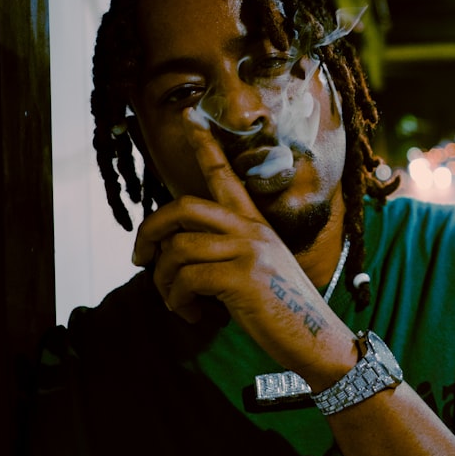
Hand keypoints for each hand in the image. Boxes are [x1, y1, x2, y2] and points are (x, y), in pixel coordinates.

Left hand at [131, 109, 355, 384]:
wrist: (315, 338)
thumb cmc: (282, 309)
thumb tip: (178, 256)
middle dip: (148, 230)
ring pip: (177, 249)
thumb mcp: (259, 270)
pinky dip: (177, 301)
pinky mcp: (242, 277)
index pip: (226, 176)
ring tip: (178, 301)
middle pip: (183, 207)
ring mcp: (248, 251)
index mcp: (255, 224)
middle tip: (138, 257)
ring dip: (164, 282)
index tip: (189, 117)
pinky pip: (186, 279)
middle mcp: (251, 230)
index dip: (206, 146)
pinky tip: (192, 315)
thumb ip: (227, 253)